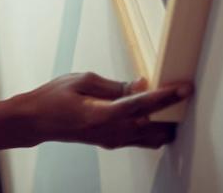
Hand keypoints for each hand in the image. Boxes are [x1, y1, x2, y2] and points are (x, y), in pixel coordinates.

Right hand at [12, 72, 192, 149]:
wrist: (37, 120)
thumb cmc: (53, 98)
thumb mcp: (82, 80)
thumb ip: (114, 85)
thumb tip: (141, 84)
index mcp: (104, 114)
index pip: (144, 105)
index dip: (167, 96)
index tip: (184, 89)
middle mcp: (113, 131)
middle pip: (157, 127)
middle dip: (172, 112)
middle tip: (180, 94)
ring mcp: (114, 140)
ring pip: (153, 138)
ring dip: (164, 123)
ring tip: (170, 105)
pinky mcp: (112, 142)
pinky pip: (142, 140)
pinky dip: (153, 129)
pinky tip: (152, 115)